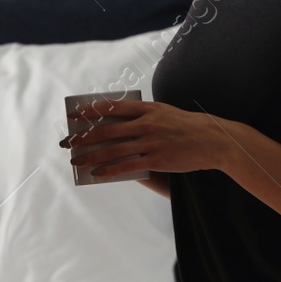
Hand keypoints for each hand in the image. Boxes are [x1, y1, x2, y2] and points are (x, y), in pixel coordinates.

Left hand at [59, 99, 230, 178]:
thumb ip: (143, 115)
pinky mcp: (156, 160)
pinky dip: (109, 170)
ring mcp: (151, 142)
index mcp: (147, 108)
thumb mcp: (164, 112)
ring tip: (76, 161)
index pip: (112, 107)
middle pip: (106, 130)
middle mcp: (146, 123)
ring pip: (112, 150)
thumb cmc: (187, 126)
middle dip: (83, 137)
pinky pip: (127, 166)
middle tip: (67, 142)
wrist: (213, 140)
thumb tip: (117, 122)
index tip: (74, 115)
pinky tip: (97, 173)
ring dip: (90, 156)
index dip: (90, 111)